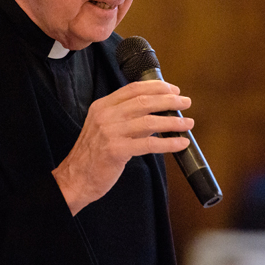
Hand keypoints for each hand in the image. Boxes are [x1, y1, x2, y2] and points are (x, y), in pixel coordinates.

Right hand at [52, 80, 192, 214]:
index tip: (174, 89)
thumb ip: (126, 116)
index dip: (157, 87)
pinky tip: (181, 143)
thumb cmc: (93, 154)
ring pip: (149, 121)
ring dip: (173, 122)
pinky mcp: (116, 151)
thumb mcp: (105, 127)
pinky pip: (149, 145)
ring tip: (188, 123)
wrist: (75, 178)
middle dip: (170, 100)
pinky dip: (168, 143)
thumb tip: (158, 111)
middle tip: (186, 102)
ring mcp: (110, 132)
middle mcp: (105, 116)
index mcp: (102, 106)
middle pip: (144, 101)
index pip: (134, 89)